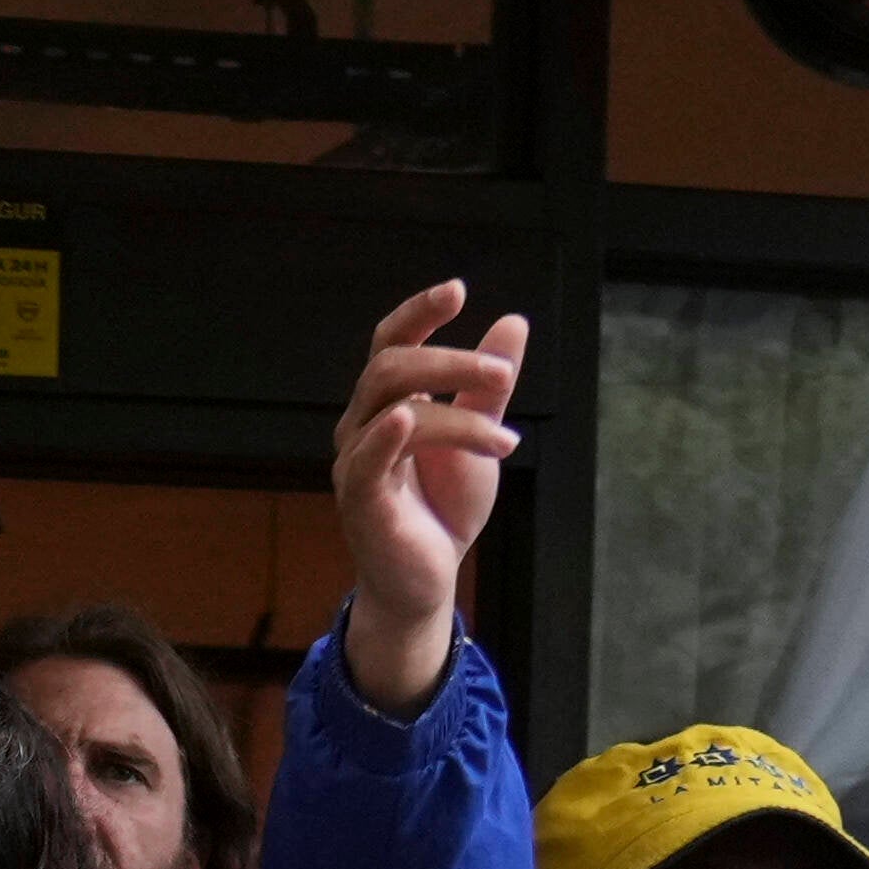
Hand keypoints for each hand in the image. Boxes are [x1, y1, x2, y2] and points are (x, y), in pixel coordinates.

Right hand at [328, 284, 521, 713]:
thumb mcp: (479, 435)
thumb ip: (489, 385)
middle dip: (450, 362)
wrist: (429, 579)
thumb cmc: (443, 508)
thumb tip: (513, 322)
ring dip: (454, 412)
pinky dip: (385, 437)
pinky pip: (365, 460)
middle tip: (502, 374)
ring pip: (393, 407)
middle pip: (391, 366)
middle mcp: (363, 424)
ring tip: (504, 438)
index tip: (458, 290)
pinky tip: (409, 421)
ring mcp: (356, 462)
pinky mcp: (359, 501)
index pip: (392, 341)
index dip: (418, 312)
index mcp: (388, 403)